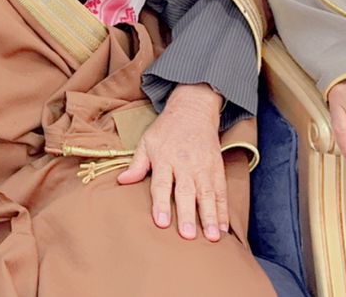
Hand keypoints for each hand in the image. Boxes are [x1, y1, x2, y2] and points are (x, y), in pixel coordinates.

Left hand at [116, 83, 228, 241]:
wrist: (194, 109)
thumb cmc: (166, 129)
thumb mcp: (147, 141)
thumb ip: (137, 164)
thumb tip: (121, 181)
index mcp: (165, 158)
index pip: (162, 184)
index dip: (161, 204)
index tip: (162, 223)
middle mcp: (186, 164)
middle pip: (186, 192)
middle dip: (188, 215)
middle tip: (188, 235)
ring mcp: (203, 167)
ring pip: (208, 194)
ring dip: (210, 217)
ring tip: (212, 237)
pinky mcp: (217, 169)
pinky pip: (221, 192)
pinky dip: (223, 211)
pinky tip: (223, 228)